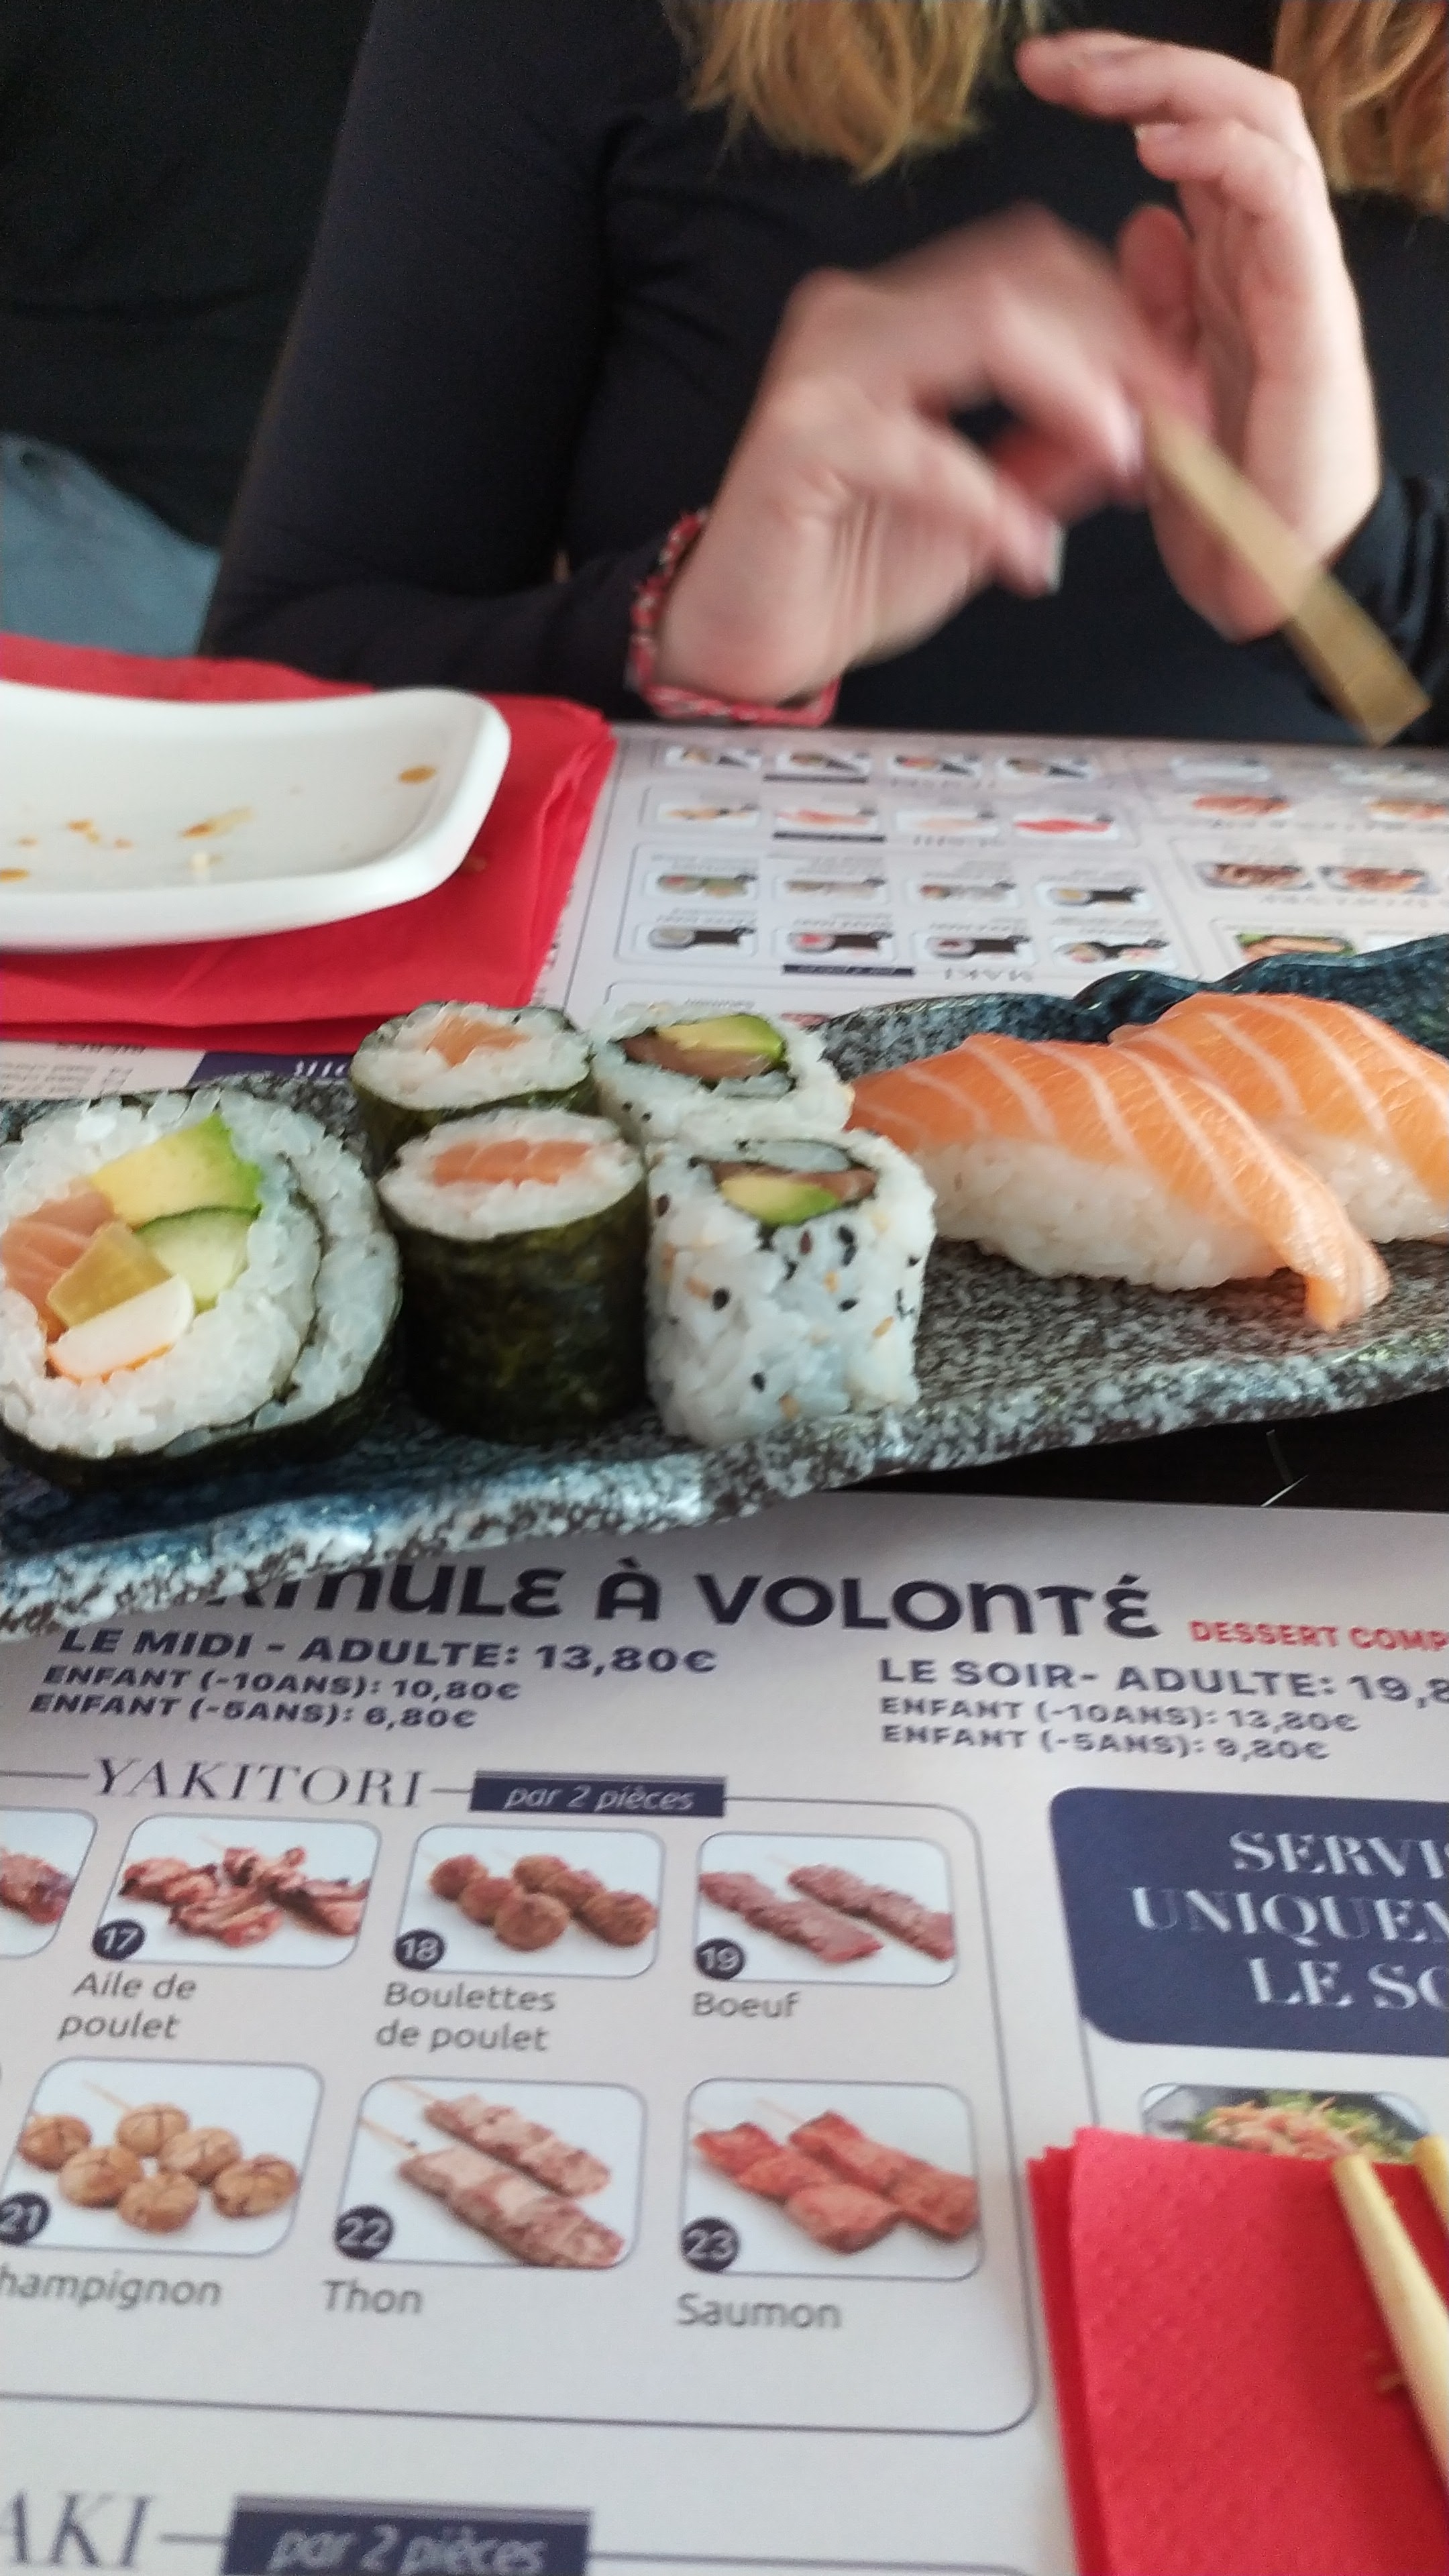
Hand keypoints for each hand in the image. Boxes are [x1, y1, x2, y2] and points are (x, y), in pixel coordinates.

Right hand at [655, 207, 1188, 704]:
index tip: (1188, 395)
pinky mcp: (801, 441)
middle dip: (1121, 346)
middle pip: (1021, 277)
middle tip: (1179, 422)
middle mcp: (858, 319)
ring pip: (986, 325)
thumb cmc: (851, 572)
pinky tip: (1030, 558)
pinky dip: (995, 504)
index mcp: (902, 320)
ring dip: (1077, 392)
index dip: (1128, 319)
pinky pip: (927, 449)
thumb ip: (1056, 456)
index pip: (1034, 268)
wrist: (753, 643)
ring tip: (1123, 462)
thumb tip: (1150, 419)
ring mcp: (824, 369)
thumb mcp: (990, 509)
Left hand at [1018, 29, 1380, 638]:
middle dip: (1135, 63)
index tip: (1039, 74)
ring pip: (1261, 121)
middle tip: (1049, 62)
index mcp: (1231, 260)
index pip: (1188, 128)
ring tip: (1097, 83)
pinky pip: (1279, 197)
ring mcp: (1296, 270)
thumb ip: (1155, 309)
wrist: (1277, 580)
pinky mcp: (1312, 306)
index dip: (1121, 86)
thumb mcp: (1160, 390)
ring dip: (1174, 86)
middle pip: (1223, 100)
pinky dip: (1220, 154)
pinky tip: (1156, 144)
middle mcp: (1270, 249)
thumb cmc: (1226, 498)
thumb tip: (1140, 226)